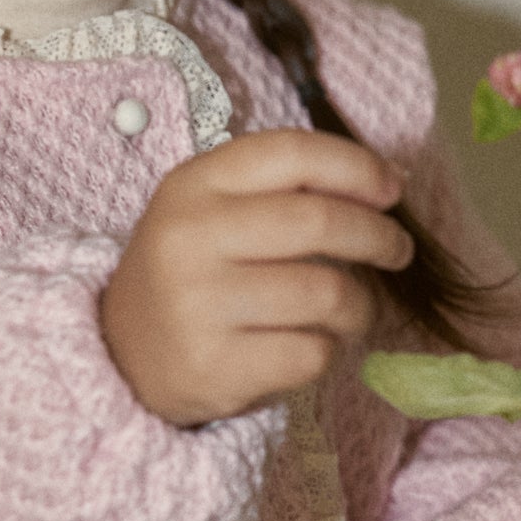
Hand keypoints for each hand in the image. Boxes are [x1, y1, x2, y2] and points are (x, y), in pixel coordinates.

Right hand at [99, 128, 414, 427]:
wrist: (122, 352)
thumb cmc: (193, 270)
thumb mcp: (214, 209)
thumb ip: (286, 189)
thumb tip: (390, 184)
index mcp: (194, 184)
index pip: (291, 153)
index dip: (357, 167)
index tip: (392, 190)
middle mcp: (190, 237)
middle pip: (320, 221)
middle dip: (379, 236)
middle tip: (398, 251)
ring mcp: (198, 304)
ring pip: (326, 293)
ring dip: (360, 305)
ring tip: (352, 310)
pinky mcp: (215, 367)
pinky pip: (311, 353)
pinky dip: (327, 351)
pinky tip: (307, 345)